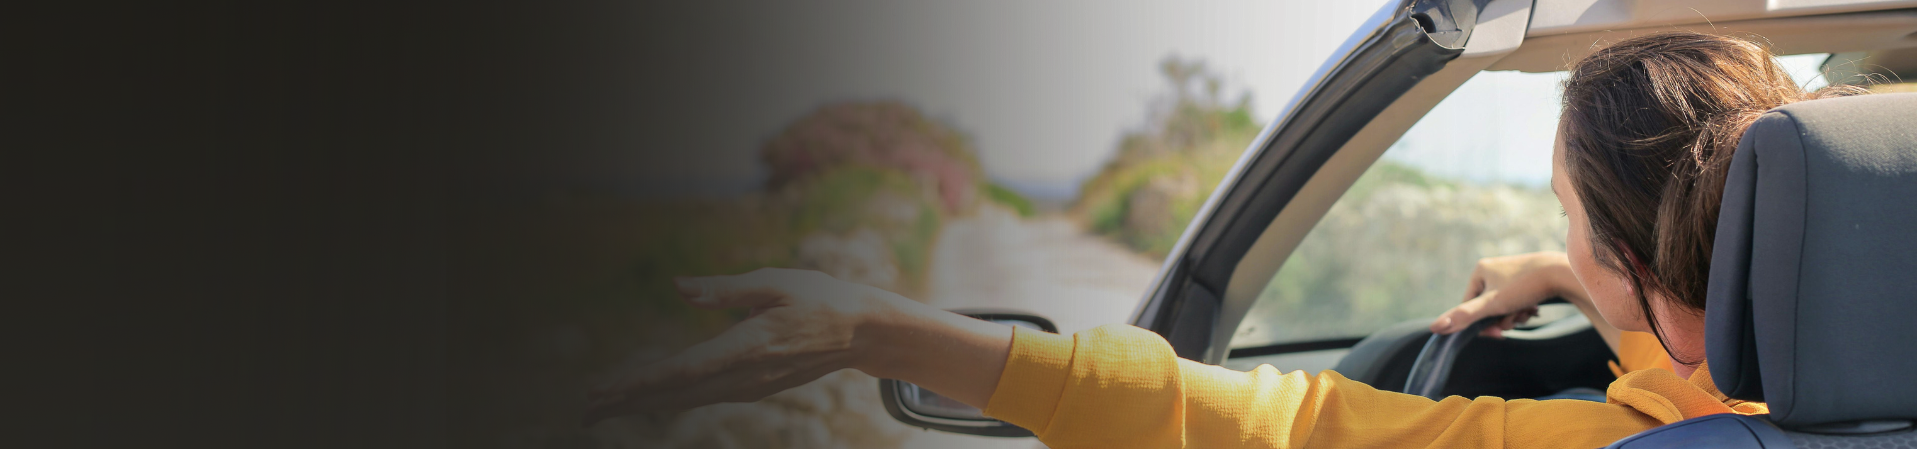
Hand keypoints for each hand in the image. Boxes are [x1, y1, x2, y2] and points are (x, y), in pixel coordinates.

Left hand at [582, 268, 896, 425]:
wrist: (861, 332)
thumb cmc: (821, 297)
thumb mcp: (775, 282)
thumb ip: (725, 290)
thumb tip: (677, 286)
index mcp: (748, 347)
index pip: (684, 370)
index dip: (641, 382)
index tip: (606, 389)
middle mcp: (745, 376)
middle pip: (676, 394)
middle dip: (628, 401)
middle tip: (586, 408)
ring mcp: (748, 387)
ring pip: (685, 399)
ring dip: (642, 403)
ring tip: (601, 408)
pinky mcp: (750, 387)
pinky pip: (700, 396)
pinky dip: (666, 398)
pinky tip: (644, 397)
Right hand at [1431, 252, 1573, 337]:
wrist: (1562, 272)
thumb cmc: (1525, 287)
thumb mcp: (1491, 305)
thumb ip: (1463, 317)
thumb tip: (1435, 328)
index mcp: (1480, 270)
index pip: (1470, 306)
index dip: (1482, 323)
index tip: (1498, 333)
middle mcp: (1493, 268)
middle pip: (1489, 307)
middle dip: (1502, 318)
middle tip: (1516, 319)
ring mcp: (1510, 272)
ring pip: (1505, 305)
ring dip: (1515, 315)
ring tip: (1528, 310)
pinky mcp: (1527, 276)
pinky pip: (1517, 299)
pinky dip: (1524, 307)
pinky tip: (1535, 306)